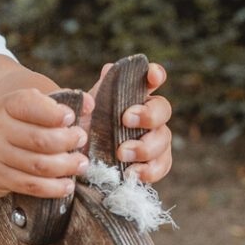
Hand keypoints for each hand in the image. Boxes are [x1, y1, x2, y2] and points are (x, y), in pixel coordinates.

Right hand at [0, 87, 89, 198]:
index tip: (71, 117)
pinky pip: (29, 185)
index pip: (30, 105)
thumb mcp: (23, 108)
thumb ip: (55, 106)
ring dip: (65, 166)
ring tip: (80, 164)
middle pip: (39, 139)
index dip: (54, 113)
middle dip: (67, 141)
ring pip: (37, 165)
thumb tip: (90, 104)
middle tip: (82, 140)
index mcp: (6, 105)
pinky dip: (52, 188)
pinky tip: (67, 185)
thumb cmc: (8, 126)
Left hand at [88, 60, 172, 184]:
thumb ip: (97, 92)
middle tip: (125, 120)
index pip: (153, 79)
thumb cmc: (86, 128)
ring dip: (145, 147)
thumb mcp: (86, 110)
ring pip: (164, 139)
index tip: (153, 75)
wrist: (80, 159)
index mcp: (136, 95)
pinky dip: (149, 171)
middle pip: (163, 110)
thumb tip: (107, 70)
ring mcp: (156, 139)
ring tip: (121, 154)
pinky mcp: (154, 163)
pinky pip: (162, 166)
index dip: (156, 75)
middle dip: (148, 115)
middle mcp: (150, 115)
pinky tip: (132, 174)